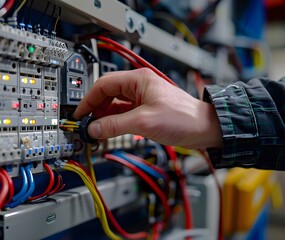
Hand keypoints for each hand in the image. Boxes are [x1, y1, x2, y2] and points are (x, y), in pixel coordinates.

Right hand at [74, 68, 221, 148]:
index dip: (89, 99)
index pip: (104, 84)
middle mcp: (139, 87)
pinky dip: (115, 123)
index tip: (80, 113)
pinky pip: (124, 114)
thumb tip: (94, 128)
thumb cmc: (183, 118)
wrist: (205, 129)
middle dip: (96, 109)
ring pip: (115, 106)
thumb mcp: (144, 122)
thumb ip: (115, 125)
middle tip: (87, 124)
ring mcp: (142, 99)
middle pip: (108, 94)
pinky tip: (109, 132)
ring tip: (96, 131)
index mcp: (138, 80)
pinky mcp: (146, 110)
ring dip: (105, 118)